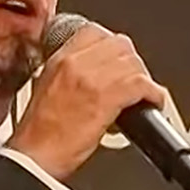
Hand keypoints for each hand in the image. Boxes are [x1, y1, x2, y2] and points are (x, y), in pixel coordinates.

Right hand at [8, 22, 165, 179]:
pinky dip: (154, 94)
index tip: (119, 59)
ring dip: (144, 79)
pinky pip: (142, 85)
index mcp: (60, 59)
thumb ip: (69, 74)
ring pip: (134, 64)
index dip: (114, 46)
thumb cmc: (39, 133)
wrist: (35, 157)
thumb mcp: (46, 88)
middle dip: (132, 62)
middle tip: (135, 79)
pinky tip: (153, 103)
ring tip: (144, 94)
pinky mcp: (107, 99)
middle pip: (120, 45)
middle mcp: (76, 63)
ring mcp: (92, 79)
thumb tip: (95, 74)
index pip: (96, 32)